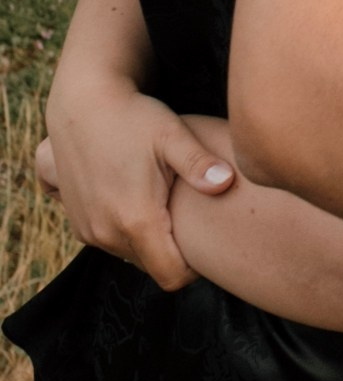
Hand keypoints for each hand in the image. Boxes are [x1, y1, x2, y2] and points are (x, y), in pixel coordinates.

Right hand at [41, 83, 233, 291]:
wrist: (82, 103)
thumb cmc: (133, 117)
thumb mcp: (172, 136)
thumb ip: (200, 163)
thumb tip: (227, 182)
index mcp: (135, 220)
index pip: (172, 276)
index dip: (196, 267)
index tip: (209, 239)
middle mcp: (106, 233)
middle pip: (153, 266)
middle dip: (174, 250)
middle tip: (193, 216)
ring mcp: (87, 229)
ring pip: (131, 254)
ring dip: (150, 239)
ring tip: (168, 203)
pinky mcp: (77, 221)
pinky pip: (111, 241)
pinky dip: (128, 230)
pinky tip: (142, 198)